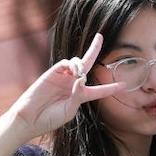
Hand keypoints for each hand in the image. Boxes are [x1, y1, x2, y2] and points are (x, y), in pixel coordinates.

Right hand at [5, 33, 125, 138]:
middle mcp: (73, 84)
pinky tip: (73, 72)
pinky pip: (65, 63)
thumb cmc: (51, 118)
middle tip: (100, 36)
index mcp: (80, 96)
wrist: (30, 118)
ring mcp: (62, 77)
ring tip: (78, 74)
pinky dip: (71, 65)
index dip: (111, 88)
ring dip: (81, 65)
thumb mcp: (70, 110)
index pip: (99, 91)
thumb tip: (82, 77)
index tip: (124, 85)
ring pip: (77, 62)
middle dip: (94, 50)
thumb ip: (78, 95)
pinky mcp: (52, 73)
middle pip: (87, 64)